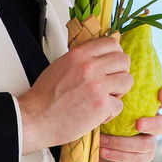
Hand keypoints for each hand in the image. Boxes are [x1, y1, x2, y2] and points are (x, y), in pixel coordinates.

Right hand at [17, 37, 131, 152]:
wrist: (34, 118)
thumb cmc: (45, 97)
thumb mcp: (61, 65)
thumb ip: (82, 59)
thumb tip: (100, 55)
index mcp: (79, 55)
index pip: (112, 43)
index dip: (115, 54)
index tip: (112, 64)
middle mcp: (89, 67)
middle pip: (124, 60)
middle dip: (120, 73)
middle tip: (110, 84)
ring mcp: (97, 86)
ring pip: (127, 81)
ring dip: (118, 92)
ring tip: (104, 98)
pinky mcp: (101, 105)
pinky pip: (119, 105)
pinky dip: (110, 113)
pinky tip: (96, 114)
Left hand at [99, 85, 161, 161]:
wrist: (99, 141)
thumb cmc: (106, 114)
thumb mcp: (110, 101)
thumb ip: (116, 91)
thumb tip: (112, 73)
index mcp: (151, 105)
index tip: (161, 93)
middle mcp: (154, 124)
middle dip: (152, 124)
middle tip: (138, 124)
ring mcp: (150, 142)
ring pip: (147, 144)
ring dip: (122, 142)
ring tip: (103, 140)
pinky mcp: (142, 157)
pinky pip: (135, 158)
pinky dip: (117, 154)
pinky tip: (103, 150)